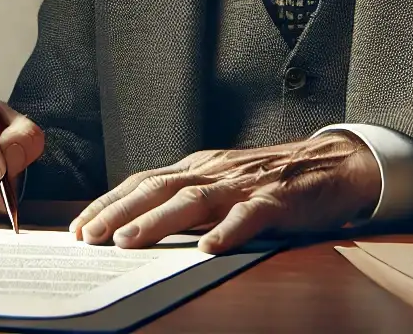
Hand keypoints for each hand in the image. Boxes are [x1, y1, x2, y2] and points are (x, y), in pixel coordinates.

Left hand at [71, 132, 380, 253]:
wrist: (332, 164)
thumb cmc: (272, 178)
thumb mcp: (223, 181)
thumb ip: (189, 196)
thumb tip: (140, 223)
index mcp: (198, 166)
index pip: (143, 182)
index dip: (109, 203)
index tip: (80, 226)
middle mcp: (213, 171)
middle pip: (157, 188)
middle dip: (118, 212)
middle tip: (89, 236)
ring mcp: (243, 184)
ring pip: (193, 200)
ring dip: (157, 221)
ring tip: (129, 240)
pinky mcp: (275, 199)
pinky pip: (247, 215)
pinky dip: (226, 231)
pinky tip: (208, 248)